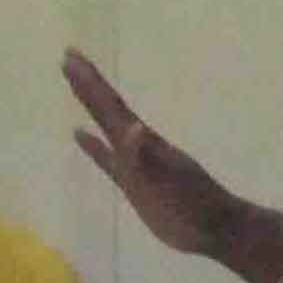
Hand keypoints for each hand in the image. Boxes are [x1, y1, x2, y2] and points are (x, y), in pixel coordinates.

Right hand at [63, 50, 236, 257]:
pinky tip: (80, 135)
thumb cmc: (192, 207)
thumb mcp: (169, 183)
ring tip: (74, 84)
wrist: (214, 227)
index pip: (112, 106)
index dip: (91, 83)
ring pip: (105, 127)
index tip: (71, 55)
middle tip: (67, 56)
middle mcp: (137, 146)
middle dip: (87, 83)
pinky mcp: (133, 183)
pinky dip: (92, 146)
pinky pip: (106, 159)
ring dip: (90, 106)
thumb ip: (146, 158)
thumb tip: (134, 129)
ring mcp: (135, 163)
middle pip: (107, 109)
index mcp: (143, 142)